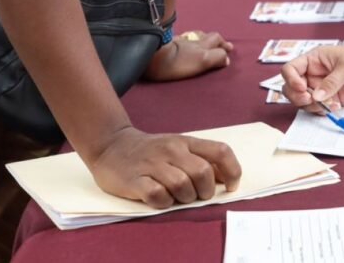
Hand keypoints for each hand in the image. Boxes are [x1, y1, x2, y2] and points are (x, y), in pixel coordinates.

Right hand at [89, 126, 241, 208]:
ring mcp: (153, 164)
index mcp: (186, 142)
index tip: (230, 186)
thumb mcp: (179, 149)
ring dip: (185, 198)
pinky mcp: (135, 180)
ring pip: (182, 185)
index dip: (232, 171)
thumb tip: (226, 179)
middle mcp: (172, 150)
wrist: (111, 145)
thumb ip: (202, 160)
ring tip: (177, 196)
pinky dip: (164, 202)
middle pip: (203, 173)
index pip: (220, 151)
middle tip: (197, 195)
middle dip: (206, 191)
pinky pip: (158, 195)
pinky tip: (160, 198)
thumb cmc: (151, 151)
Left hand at [143, 31, 233, 81]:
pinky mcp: (165, 44)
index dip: (223, 46)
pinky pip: (179, 39)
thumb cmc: (177, 62)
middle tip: (221, 44)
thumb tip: (227, 59)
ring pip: (193, 35)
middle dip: (216, 40)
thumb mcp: (202, 61)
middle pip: (206, 35)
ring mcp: (178, 41)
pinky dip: (186, 41)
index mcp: (201, 46)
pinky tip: (183, 44)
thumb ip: (217, 58)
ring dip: (201, 38)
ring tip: (205, 41)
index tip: (228, 51)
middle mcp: (191, 40)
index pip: (216, 40)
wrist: (151, 57)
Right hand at [281, 45, 343, 110]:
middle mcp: (314, 73)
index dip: (291, 79)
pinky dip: (323, 110)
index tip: (301, 88)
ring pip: (303, 101)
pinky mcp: (331, 99)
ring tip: (331, 104)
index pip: (291, 69)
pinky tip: (337, 106)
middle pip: (292, 88)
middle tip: (311, 100)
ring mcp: (322, 87)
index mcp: (314, 59)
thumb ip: (331, 82)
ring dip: (312, 106)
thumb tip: (316, 96)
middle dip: (298, 96)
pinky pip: (318, 108)